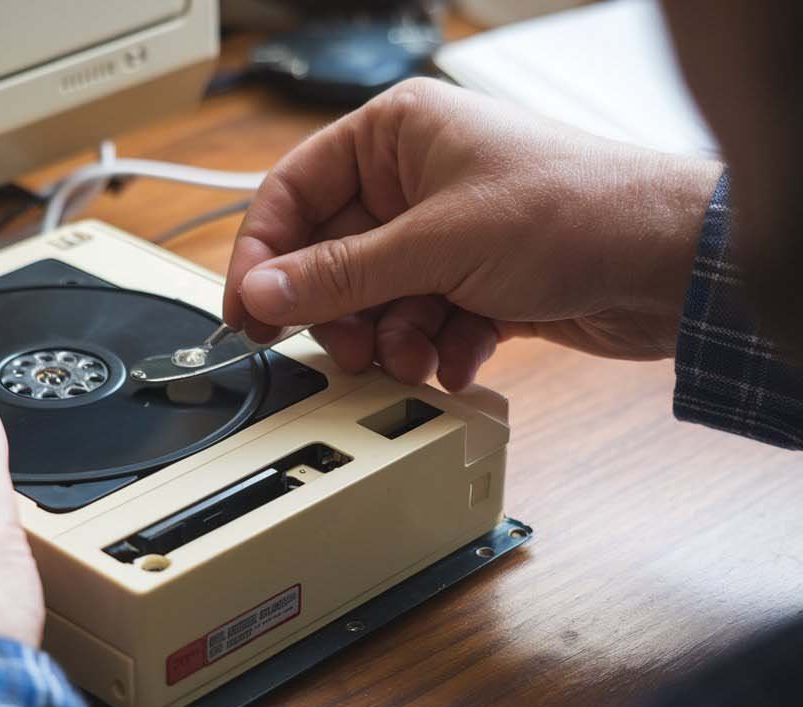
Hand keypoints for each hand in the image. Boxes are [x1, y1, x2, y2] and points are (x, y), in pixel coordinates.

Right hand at [224, 78, 723, 390]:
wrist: (674, 264)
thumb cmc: (578, 210)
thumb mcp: (438, 243)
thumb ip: (339, 274)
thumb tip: (262, 294)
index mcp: (396, 135)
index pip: (294, 191)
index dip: (263, 254)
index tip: (247, 310)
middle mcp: (414, 182)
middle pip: (330, 256)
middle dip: (338, 310)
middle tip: (342, 347)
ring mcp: (444, 235)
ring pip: (373, 300)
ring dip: (389, 338)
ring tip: (412, 353)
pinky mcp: (473, 284)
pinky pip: (418, 323)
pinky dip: (431, 348)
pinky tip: (457, 356)